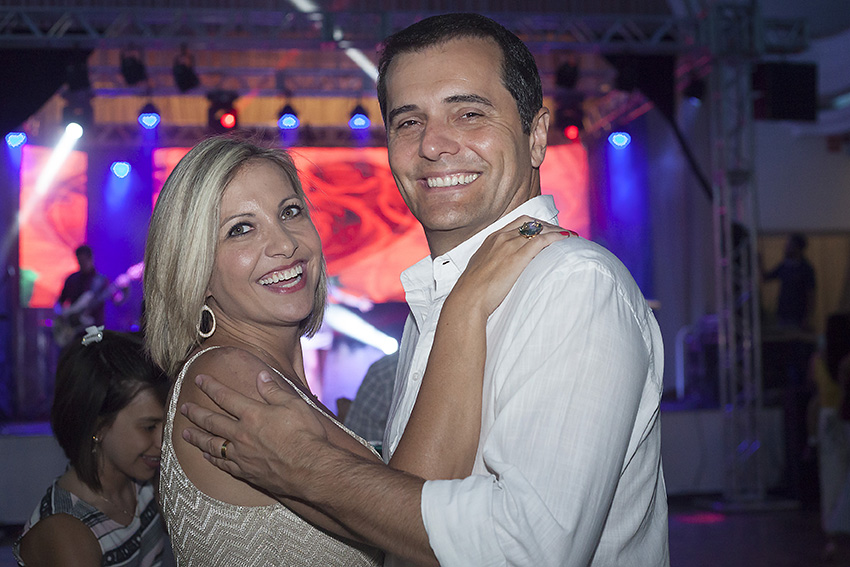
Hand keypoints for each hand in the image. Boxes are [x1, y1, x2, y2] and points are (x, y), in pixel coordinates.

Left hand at [180, 371, 327, 499]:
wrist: (310, 469)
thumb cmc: (306, 435)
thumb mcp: (294, 405)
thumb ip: (274, 390)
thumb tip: (261, 375)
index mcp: (253, 414)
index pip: (225, 397)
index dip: (211, 387)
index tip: (199, 379)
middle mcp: (242, 434)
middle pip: (212, 421)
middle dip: (196, 413)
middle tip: (184, 408)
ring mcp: (241, 455)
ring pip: (212, 444)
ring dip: (197, 437)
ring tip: (185, 433)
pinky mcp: (246, 472)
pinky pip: (223, 464)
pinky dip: (212, 459)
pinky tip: (206, 457)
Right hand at [452, 215, 575, 316]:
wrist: (468, 298)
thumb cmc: (472, 290)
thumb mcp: (480, 269)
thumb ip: (491, 263)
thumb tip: (498, 270)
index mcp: (491, 239)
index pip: (517, 223)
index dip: (534, 224)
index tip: (545, 230)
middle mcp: (500, 238)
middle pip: (530, 223)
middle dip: (547, 225)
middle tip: (560, 232)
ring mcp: (509, 245)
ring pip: (539, 230)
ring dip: (556, 231)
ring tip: (569, 236)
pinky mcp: (518, 257)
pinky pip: (542, 241)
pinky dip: (556, 237)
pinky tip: (566, 239)